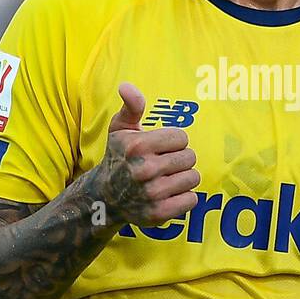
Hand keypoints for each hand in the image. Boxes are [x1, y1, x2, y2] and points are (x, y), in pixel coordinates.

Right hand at [90, 82, 199, 226]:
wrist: (105, 197)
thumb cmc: (119, 157)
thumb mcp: (120, 128)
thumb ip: (131, 106)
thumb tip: (126, 85)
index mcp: (137, 146)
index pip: (182, 137)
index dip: (172, 142)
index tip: (158, 148)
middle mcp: (144, 170)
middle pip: (190, 157)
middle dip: (179, 159)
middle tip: (162, 165)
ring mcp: (152, 193)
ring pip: (194, 178)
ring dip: (183, 178)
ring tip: (165, 179)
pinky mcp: (160, 213)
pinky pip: (192, 199)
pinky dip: (184, 197)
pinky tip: (168, 195)